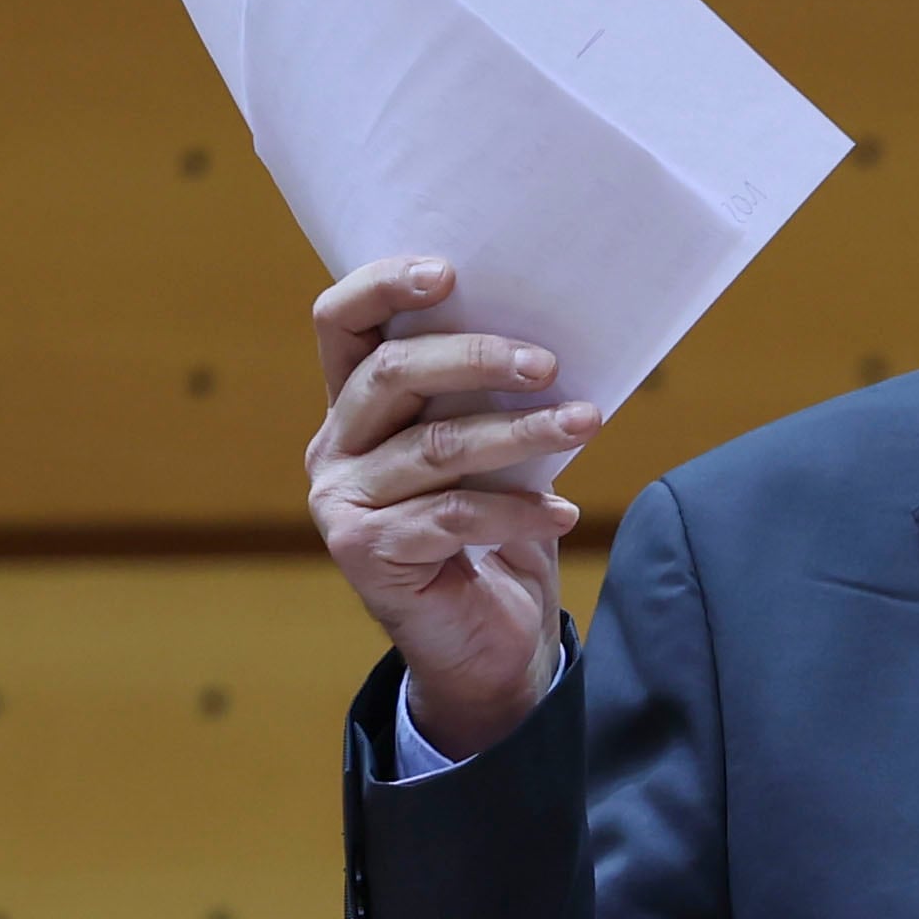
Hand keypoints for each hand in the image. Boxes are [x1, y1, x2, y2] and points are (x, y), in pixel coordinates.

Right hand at [304, 258, 603, 760]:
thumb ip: (487, 399)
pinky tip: (563, 515)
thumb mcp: (492, 453)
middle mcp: (333, 447)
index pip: (342, 322)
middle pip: (394, 374)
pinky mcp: (365, 552)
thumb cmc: (495, 533)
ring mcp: (341, 502)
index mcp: (354, 405)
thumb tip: (550, 336)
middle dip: (478, 359)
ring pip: (435, 445)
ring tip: (585, 424)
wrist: (487, 645)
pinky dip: (516, 510)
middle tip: (550, 363)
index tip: (448, 273)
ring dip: (520, 432)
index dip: (383, 285)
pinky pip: (451, 514)